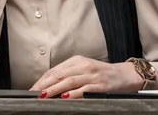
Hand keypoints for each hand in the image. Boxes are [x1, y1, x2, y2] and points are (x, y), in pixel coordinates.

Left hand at [30, 55, 144, 98]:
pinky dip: (74, 94)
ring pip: (69, 81)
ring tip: (45, 95)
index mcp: (77, 61)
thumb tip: (49, 85)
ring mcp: (92, 76)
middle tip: (34, 94)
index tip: (32, 89)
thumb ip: (69, 74)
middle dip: (45, 85)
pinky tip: (65, 97)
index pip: (55, 70)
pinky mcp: (100, 85)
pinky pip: (84, 90)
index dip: (42, 80)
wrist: (125, 75)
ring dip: (55, 89)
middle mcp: (84, 66)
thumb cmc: (102, 74)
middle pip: (60, 75)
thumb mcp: (84, 69)